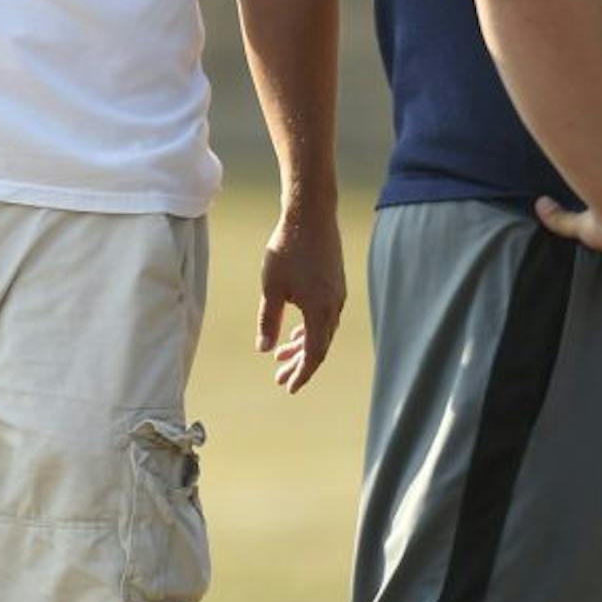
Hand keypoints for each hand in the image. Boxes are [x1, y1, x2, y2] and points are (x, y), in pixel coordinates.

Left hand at [258, 199, 345, 392]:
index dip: (302, 374)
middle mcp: (333, 306)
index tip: (289, 387)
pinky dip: (310, 328)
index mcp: (320, 311)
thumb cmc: (288, 248)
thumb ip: (269, 321)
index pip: (314, 354)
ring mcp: (336, 293)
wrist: (310, 213)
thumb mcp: (272, 288)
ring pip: (322, 329)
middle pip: (319, 345)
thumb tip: (265, 349)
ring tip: (282, 356)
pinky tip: (296, 329)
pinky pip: (324, 315)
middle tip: (280, 379)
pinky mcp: (334, 281)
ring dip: (303, 345)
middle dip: (300, 364)